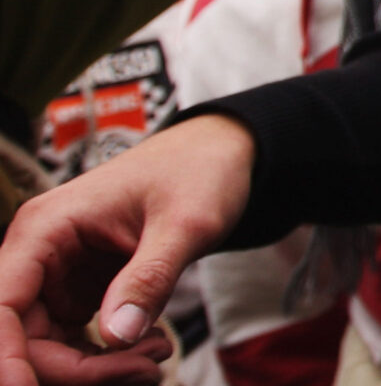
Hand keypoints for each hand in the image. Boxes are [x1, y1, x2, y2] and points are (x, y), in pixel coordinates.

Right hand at [0, 118, 254, 384]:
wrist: (219, 156)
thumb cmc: (199, 172)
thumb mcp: (187, 222)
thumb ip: (150, 278)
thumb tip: (117, 336)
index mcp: (46, 228)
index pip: (1, 306)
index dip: (7, 357)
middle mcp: (39, 256)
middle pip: (25, 339)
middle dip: (80, 371)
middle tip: (149, 369)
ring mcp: (56, 278)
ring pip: (49, 350)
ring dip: (97, 370)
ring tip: (158, 355)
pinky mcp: (78, 293)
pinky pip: (73, 344)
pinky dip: (108, 358)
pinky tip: (153, 347)